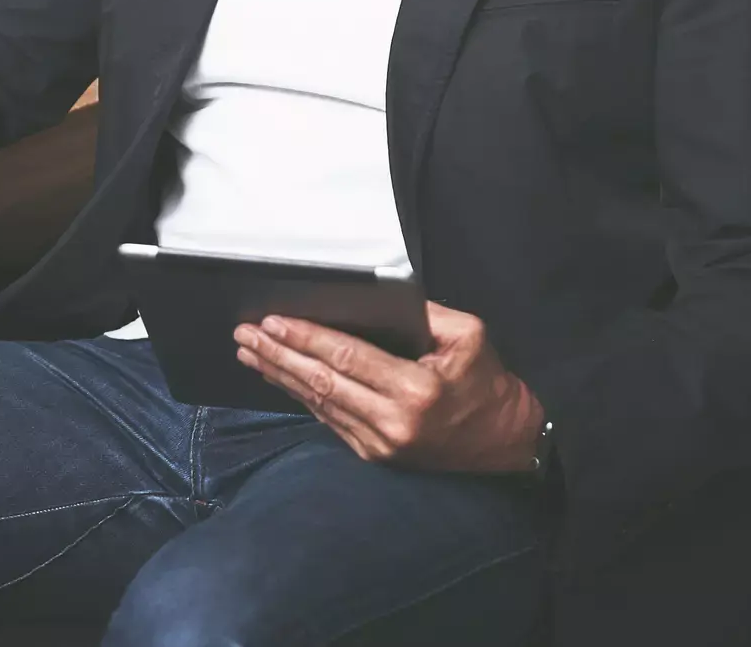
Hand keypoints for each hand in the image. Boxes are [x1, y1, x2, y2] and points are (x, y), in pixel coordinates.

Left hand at [234, 302, 544, 473]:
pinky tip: (280, 378)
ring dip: (280, 376)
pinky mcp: (375, 456)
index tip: (271, 321)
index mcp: (416, 388)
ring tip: (249, 353)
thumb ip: (423, 312)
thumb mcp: (469, 335)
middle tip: (244, 335)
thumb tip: (375, 294)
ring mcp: (381, 445)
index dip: (305, 338)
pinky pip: (329, 421)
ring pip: (318, 404)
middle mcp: (393, 421)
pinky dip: (301, 397)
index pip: (346, 358)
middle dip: (278, 355)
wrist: (505, 442)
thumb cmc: (486, 381)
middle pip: (321, 382)